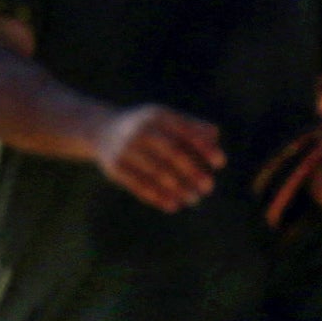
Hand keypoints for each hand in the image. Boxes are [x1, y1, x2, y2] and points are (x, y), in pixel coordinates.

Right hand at [84, 101, 223, 212]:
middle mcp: (139, 129)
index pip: (184, 130)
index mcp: (156, 115)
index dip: (203, 146)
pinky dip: (157, 196)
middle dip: (192, 170)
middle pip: (171, 151)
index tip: (220, 162)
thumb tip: (215, 137)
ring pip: (156, 172)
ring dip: (178, 188)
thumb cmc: (146, 127)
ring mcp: (125, 148)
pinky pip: (139, 184)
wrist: (101, 130)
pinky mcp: (115, 167)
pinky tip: (173, 205)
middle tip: (208, 187)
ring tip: (193, 199)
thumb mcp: (165, 120)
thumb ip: (191, 127)